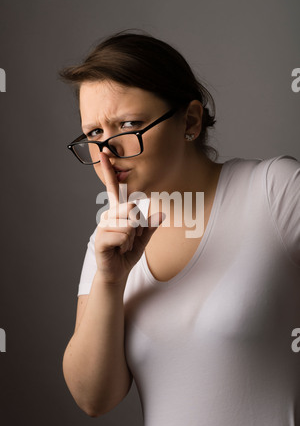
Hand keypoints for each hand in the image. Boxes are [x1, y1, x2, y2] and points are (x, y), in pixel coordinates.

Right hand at [94, 152, 164, 284]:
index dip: (108, 170)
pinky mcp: (100, 239)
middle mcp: (108, 215)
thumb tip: (162, 214)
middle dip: (136, 225)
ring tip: (123, 244)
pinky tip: (118, 249)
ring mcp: (102, 227)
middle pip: (130, 207)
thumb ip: (151, 226)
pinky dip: (125, 243)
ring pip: (128, 223)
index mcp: (117, 212)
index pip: (113, 188)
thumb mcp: (143, 238)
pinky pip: (121, 234)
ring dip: (131, 237)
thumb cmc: (127, 253)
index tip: (104, 153)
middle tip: (130, 237)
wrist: (118, 272)